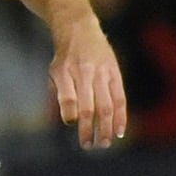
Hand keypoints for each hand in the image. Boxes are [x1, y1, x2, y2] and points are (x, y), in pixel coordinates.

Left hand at [50, 16, 128, 148]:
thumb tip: (69, 120)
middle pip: (88, 106)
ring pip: (105, 105)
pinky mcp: (115, 74)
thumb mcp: (55, 71)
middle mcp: (84, 73)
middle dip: (88, 128)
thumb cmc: (65, 57)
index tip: (71, 124)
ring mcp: (101, 73)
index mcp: (64, 72)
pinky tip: (119, 131)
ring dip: (105, 127)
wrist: (81, 30)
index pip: (68, 97)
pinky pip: (119, 98)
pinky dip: (120, 116)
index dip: (70, 112)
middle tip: (88, 146)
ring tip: (104, 143)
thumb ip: (60, 94)